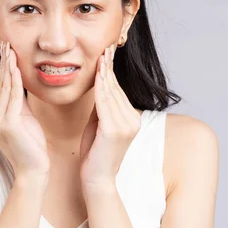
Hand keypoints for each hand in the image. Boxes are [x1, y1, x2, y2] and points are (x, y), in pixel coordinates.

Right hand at [0, 42, 49, 180]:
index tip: (6, 49)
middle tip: (5, 41)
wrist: (34, 170)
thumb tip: (19, 81)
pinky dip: (15, 80)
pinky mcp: (6, 124)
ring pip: (5, 88)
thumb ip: (18, 102)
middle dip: (3, 62)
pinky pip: (12, 97)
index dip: (3, 67)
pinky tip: (16, 67)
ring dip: (9, 67)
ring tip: (10, 49)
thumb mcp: (23, 119)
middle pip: (0, 84)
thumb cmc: (32, 146)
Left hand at [79, 44, 141, 188]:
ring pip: (111, 93)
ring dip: (104, 72)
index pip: (118, 91)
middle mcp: (133, 121)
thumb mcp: (98, 125)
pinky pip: (104, 103)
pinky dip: (100, 86)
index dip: (111, 72)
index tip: (107, 54)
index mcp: (132, 120)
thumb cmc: (94, 154)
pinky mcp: (115, 130)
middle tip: (106, 47)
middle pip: (116, 88)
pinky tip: (97, 73)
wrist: (97, 180)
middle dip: (109, 67)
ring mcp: (126, 125)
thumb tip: (98, 87)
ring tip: (101, 54)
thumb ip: (101, 108)